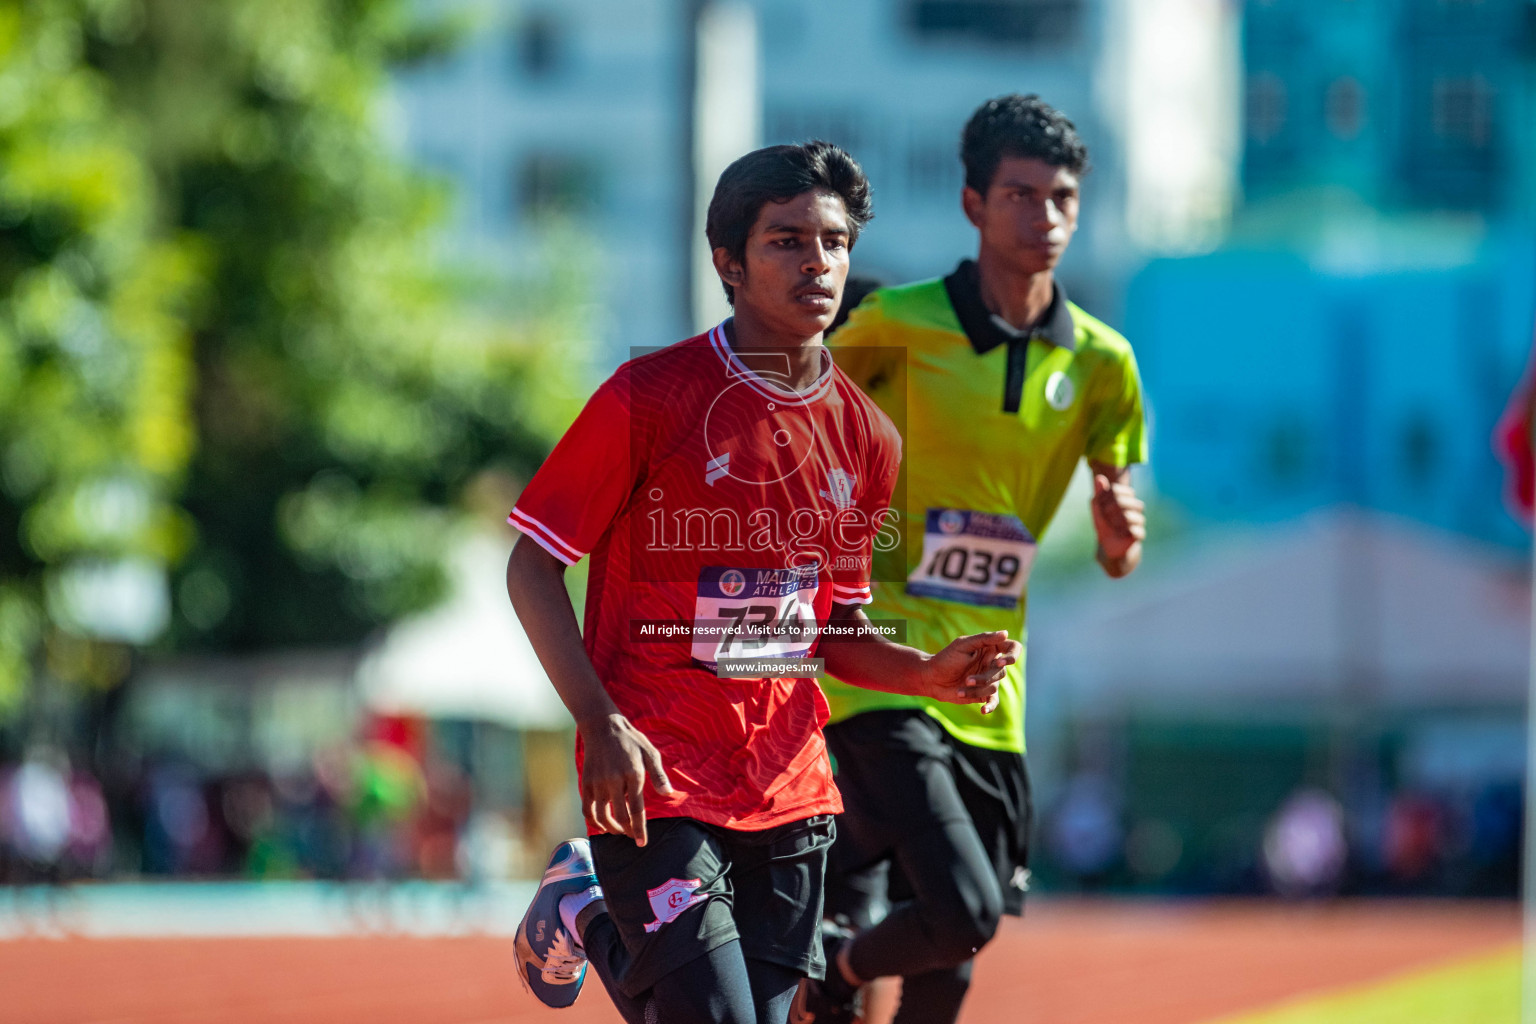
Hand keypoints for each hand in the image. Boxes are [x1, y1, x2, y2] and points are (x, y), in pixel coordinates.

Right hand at [578, 713, 672, 846]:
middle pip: (620, 816)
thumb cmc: (631, 740)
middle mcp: (614, 780)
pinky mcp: (586, 782)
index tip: (642, 843)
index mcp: (633, 774)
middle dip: (628, 831)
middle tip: (633, 836)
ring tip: (619, 831)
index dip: (639, 829)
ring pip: (602, 816)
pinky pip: (587, 809)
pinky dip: (593, 821)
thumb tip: (669, 794)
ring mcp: (598, 782)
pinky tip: (601, 826)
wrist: (603, 727)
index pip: (637, 810)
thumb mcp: (650, 753)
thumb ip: (659, 775)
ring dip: (611, 829)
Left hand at [917, 630, 1018, 713]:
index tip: (1000, 662)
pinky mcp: (983, 694)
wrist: (931, 678)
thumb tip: (1006, 633)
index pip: (1012, 648)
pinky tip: (983, 710)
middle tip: (967, 679)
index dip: (1012, 655)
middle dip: (984, 678)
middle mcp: (992, 664)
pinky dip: (990, 706)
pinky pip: (993, 701)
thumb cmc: (945, 658)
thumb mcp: (963, 645)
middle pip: (1001, 672)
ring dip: (977, 690)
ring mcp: (988, 679)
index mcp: (990, 649)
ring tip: (959, 691)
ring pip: (993, 687)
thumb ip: (984, 639)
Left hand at [1091, 473, 1144, 561]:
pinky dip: (1123, 532)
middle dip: (1107, 510)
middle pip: (1121, 501)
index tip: (1100, 507)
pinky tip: (1118, 534)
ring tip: (1111, 526)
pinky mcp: (1140, 534)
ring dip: (1114, 522)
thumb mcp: (1098, 508)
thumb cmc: (1105, 523)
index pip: (1115, 490)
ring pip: (1127, 516)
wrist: (1110, 545)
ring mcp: (1139, 520)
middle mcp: (1135, 507)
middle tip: (1105, 517)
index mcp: (1126, 497)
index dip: (1104, 499)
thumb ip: (1099, 493)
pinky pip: (1134, 530)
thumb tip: (1099, 478)